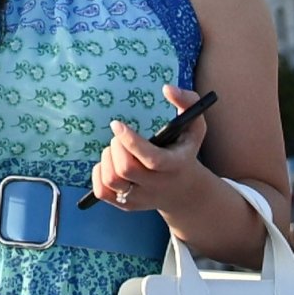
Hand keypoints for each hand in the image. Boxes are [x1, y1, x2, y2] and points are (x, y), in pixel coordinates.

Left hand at [87, 84, 208, 212]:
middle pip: (125, 170)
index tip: (117, 124)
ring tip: (116, 149)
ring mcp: (140, 198)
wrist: (184, 191)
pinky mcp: (126, 205)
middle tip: (119, 136)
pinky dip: (98, 173)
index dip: (130, 141)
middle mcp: (157, 186)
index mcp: (174, 165)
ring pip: (112, 181)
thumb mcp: (195, 125)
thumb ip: (187, 101)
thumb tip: (167, 88)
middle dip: (116, 147)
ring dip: (107, 158)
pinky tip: (109, 163)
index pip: (150, 159)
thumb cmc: (184, 150)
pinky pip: (102, 192)